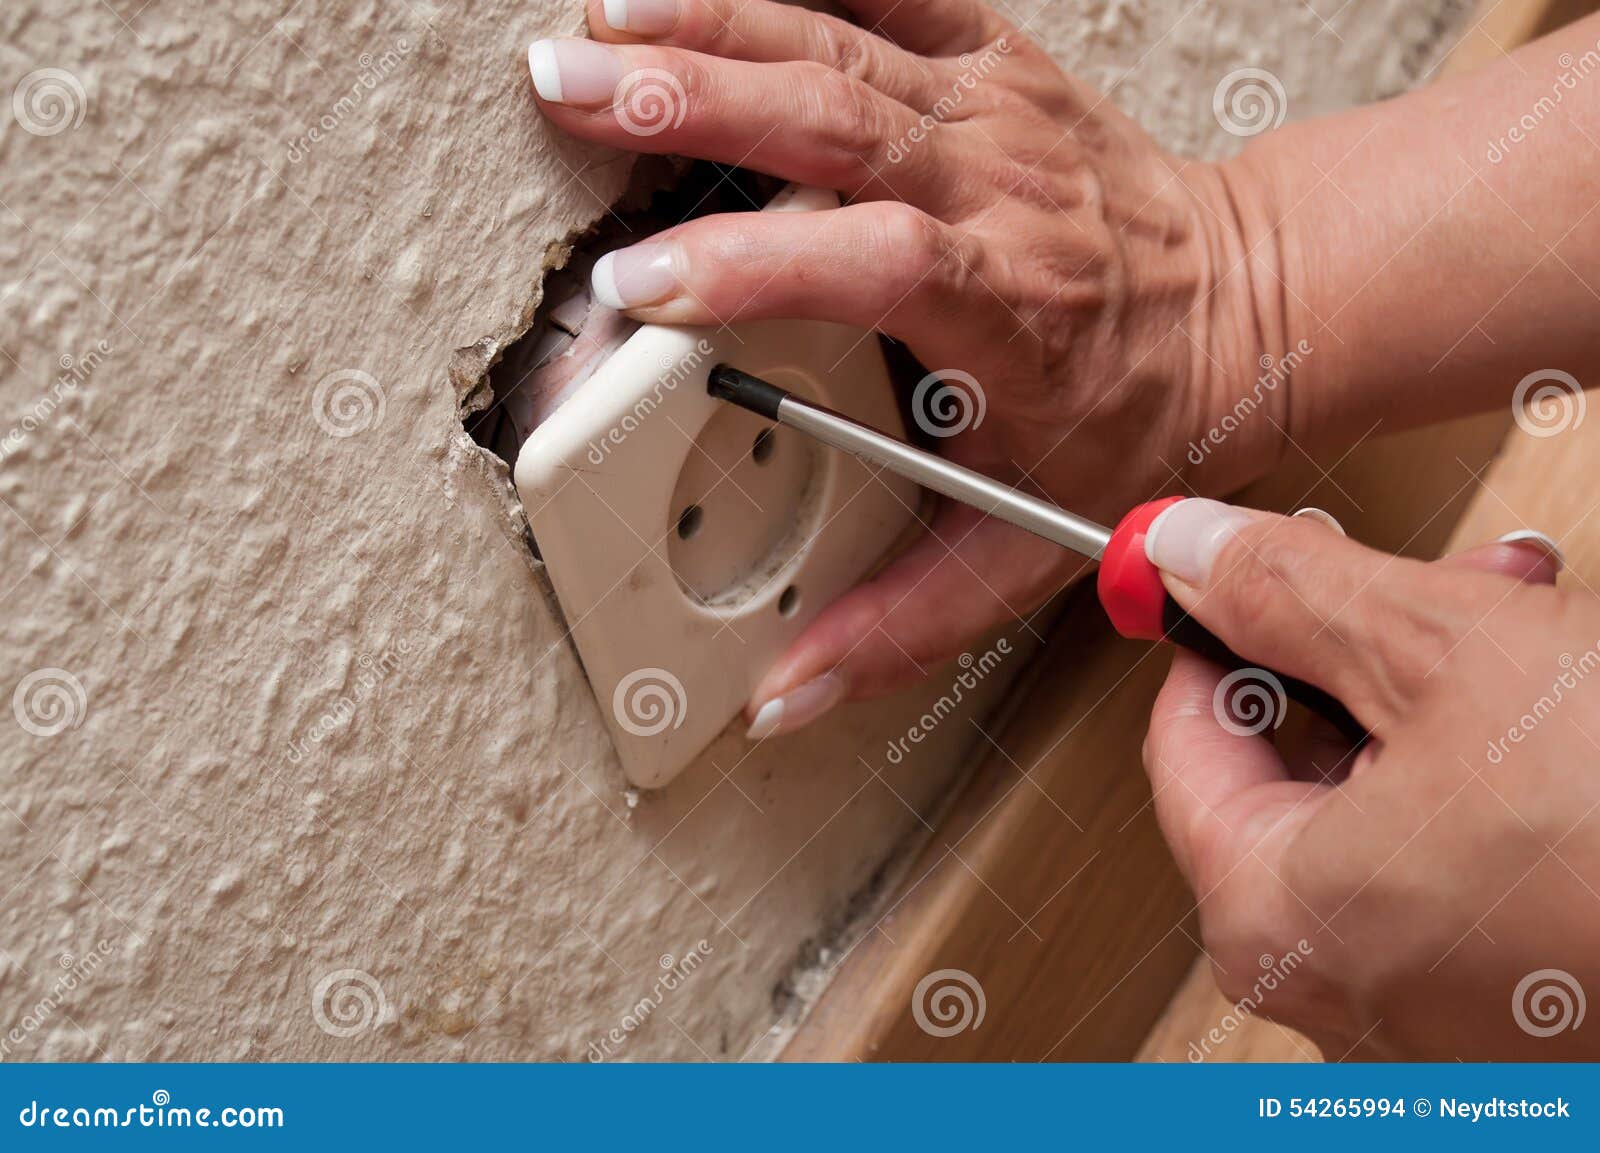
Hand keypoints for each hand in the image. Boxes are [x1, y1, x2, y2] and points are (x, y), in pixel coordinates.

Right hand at [525, 0, 1276, 735]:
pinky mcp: (993, 63)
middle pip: (833, 117)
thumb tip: (784, 690)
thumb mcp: (1035, 544)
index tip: (641, 283)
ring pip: (839, 38)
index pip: (868, 261)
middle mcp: (995, 188)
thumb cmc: (1146, 415)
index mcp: (1006, 306)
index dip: (750, 263)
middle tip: (565, 88)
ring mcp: (993, 112)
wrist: (1252, 302)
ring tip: (597, 24)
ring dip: (711, 21)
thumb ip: (900, 624)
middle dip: (688, 94)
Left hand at [1141, 498, 1598, 1058]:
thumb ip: (1290, 592)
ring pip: (1386, 814)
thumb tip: (1188, 548)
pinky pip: (1463, 873)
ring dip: (1445, 701)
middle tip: (1430, 581)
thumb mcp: (1445, 653)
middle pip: (1289, 775)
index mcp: (1271, 915)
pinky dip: (1497, 786)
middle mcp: (1335, 988)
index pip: (1182, 742)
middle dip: (1364, 652)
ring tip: (1528, 622)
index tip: (1252, 570)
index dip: (1220, 632)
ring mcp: (1434, 1014)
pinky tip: (1571, 722)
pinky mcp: (1522, 1018)